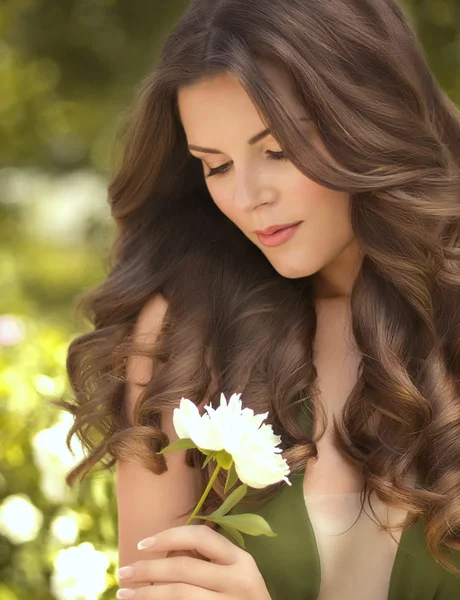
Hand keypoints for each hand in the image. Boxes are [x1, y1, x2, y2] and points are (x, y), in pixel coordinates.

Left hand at [116, 524, 271, 598]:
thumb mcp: (235, 573)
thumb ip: (210, 559)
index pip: (201, 536)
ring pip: (178, 594)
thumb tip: (164, 549)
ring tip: (125, 593)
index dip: (169, 536)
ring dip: (146, 593)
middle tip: (123, 572)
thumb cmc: (242, 598)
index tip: (143, 544)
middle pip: (183, 567)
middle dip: (147, 568)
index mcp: (241, 559)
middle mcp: (238, 580)